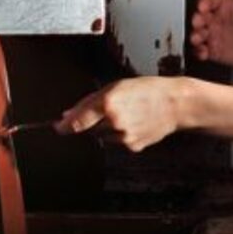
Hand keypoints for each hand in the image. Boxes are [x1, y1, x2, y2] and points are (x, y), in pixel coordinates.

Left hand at [55, 76, 190, 152]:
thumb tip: (68, 114)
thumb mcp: (115, 86)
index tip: (57, 127)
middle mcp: (114, 122)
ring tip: (126, 114)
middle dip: (90, 122)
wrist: (175, 104)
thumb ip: (88, 102)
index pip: (77, 121)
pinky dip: (120, 134)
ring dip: (106, 128)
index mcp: (108, 103)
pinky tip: (134, 123)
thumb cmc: (147, 90)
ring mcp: (124, 137)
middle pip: (88, 129)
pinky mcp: (132, 147)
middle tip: (109, 110)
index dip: (64, 126)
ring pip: (102, 137)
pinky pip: (116, 142)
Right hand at [189, 0, 232, 69]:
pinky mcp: (213, 49)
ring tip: (199, 38)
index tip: (203, 7)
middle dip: (196, 19)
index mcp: (224, 5)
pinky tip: (204, 52)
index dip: (204, 3)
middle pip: (198, 16)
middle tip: (198, 23)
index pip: (209, 0)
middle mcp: (216, 19)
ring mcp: (214, 34)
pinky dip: (198, 51)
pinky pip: (200, 50)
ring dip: (195, 35)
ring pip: (197, 33)